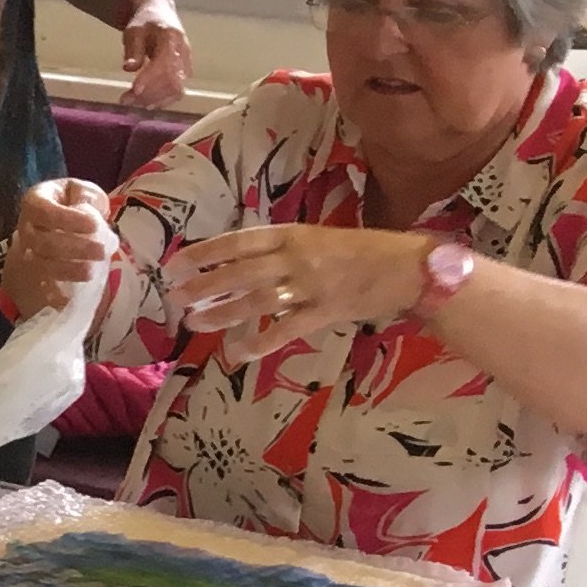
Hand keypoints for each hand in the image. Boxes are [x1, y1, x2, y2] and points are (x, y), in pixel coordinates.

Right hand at [0, 178, 115, 320]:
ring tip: (91, 273)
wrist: (55, 226)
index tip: (94, 225)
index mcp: (35, 202)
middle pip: (42, 241)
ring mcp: (27, 251)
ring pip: (39, 264)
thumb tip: (88, 207)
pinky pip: (38, 285)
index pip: (43, 210)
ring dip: (66, 270)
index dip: (67, 219)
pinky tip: (64, 301)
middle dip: (74, 248)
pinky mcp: (33, 272)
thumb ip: (85, 195)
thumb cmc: (72, 205)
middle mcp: (26, 228)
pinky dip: (51, 294)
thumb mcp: (81, 191)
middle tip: (102, 251)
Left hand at [120, 6, 192, 108]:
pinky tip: (146, 104)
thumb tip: (129, 68)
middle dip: (149, 94)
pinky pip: (177, 91)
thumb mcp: (133, 30)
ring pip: (177, 89)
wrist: (159, 15)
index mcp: (172, 39)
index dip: (150, 79)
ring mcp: (186, 64)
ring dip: (154, 100)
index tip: (133, 91)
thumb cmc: (144, 22)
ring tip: (132, 103)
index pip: (165, 64)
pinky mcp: (184, 72)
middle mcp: (183, 53)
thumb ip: (133, 49)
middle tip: (125, 100)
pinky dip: (162, 100)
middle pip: (173, 81)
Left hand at [158, 224, 430, 349]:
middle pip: (241, 272)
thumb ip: (285, 250)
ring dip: (223, 313)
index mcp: (295, 234)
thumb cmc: (366, 251)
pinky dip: (262, 341)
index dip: (206, 253)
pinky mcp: (327, 311)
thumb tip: (243, 263)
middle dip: (204, 285)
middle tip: (174, 299)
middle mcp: (298, 257)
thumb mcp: (321, 238)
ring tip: (195, 323)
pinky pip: (287, 328)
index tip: (176, 264)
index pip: (240, 241)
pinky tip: (239, 352)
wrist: (412, 267)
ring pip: (257, 300)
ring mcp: (312, 285)